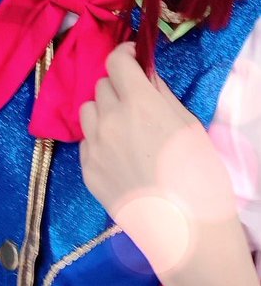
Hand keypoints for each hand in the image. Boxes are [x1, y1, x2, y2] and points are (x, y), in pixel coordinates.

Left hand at [79, 42, 260, 285]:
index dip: (125, 55)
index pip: (115, 60)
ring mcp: (93, 147)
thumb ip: (160, 93)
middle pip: (101, 86)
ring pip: (88, 111)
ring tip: (125, 130)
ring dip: (103, 112)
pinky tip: (120, 156)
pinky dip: (99, 141)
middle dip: (118, 88)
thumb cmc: (199, 175)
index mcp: (138, 102)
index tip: (133, 59)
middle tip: (136, 103)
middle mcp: (109, 120)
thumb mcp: (187, 124)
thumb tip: (144, 75)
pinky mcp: (86, 171)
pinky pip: (86, 142)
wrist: (186, 230)